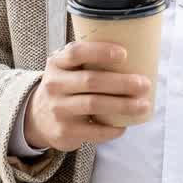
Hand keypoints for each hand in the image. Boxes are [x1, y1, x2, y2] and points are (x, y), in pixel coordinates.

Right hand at [22, 40, 152, 150]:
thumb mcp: (67, 69)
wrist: (38, 118)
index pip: (76, 52)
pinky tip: (124, 125)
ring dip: (122, 105)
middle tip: (144, 84)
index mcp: (56, 63)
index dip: (100, 51)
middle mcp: (54, 84)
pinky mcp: (64, 131)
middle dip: (121, 82)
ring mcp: (57, 109)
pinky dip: (112, 129)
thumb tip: (138, 54)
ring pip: (94, 104)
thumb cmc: (66, 87)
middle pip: (91, 80)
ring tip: (143, 105)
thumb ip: (88, 61)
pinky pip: (93, 130)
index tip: (124, 53)